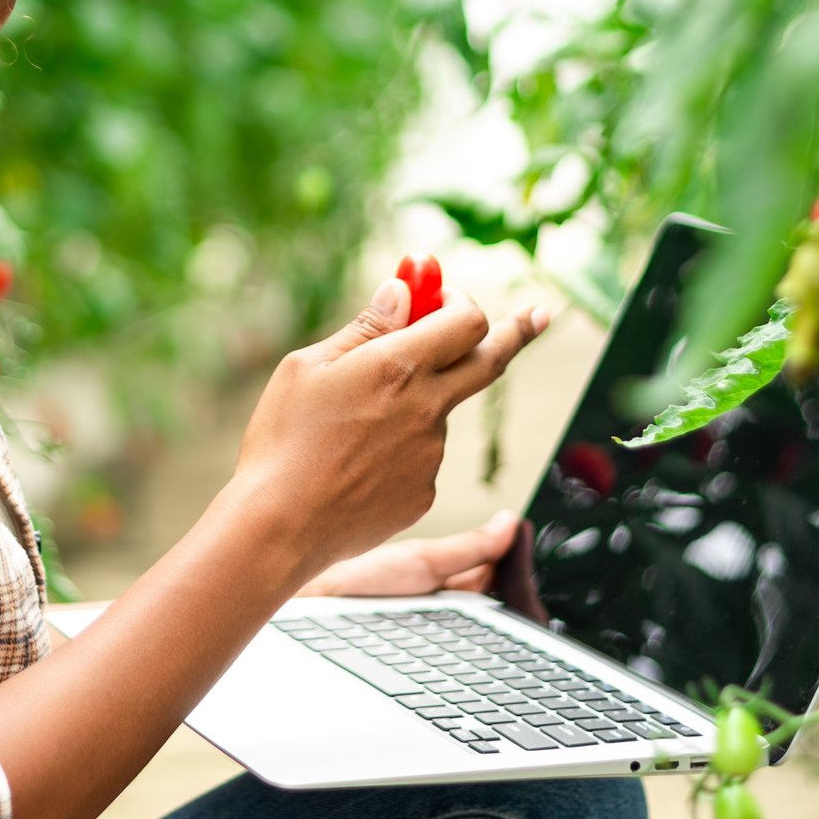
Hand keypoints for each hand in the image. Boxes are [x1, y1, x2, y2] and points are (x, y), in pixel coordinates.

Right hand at [218, 277, 547, 587]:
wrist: (279, 526)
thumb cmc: (283, 439)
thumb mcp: (310, 366)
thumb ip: (367, 327)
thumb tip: (405, 292)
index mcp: (399, 366)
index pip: (466, 320)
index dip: (461, 302)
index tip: (447, 298)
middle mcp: (428, 407)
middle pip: (490, 360)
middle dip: (518, 331)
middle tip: (539, 314)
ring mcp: (431, 453)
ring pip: (439, 411)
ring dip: (417, 401)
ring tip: (345, 428)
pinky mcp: (424, 492)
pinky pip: (421, 455)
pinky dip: (399, 446)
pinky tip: (351, 463)